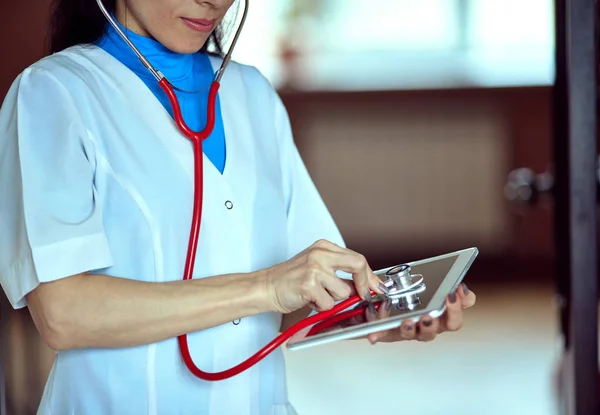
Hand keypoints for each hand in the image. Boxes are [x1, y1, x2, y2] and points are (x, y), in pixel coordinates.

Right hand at [262, 239, 382, 313]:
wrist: (266, 287)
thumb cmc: (289, 279)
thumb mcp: (316, 267)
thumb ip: (338, 272)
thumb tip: (363, 285)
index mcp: (324, 247)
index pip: (356, 258)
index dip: (369, 275)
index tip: (376, 287)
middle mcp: (320, 254)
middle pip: (357, 264)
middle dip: (364, 283)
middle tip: (363, 296)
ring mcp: (315, 268)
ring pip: (343, 291)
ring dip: (333, 300)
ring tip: (317, 296)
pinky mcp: (309, 284)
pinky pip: (328, 304)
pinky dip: (321, 307)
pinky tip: (309, 300)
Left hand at [366, 283, 475, 343]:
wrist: (391, 305)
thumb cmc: (418, 298)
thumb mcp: (436, 288)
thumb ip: (451, 287)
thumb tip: (462, 289)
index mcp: (441, 318)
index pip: (455, 319)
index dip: (456, 309)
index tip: (452, 294)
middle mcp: (428, 326)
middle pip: (434, 330)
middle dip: (433, 323)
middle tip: (428, 315)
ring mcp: (411, 331)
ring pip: (413, 334)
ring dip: (411, 329)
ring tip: (406, 322)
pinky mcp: (391, 333)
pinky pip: (385, 335)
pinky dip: (380, 335)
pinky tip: (373, 335)